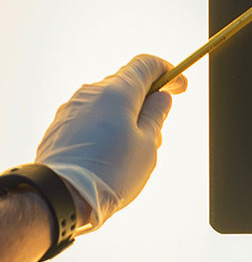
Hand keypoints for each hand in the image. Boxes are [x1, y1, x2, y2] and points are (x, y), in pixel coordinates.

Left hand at [35, 54, 186, 228]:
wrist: (61, 197)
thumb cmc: (111, 172)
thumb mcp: (148, 145)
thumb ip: (156, 115)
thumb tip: (161, 97)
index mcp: (118, 92)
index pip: (146, 64)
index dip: (167, 71)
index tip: (180, 87)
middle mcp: (92, 93)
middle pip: (127, 85)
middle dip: (147, 103)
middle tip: (157, 133)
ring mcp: (73, 108)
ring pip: (109, 104)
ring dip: (126, 118)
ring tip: (131, 154)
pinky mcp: (60, 126)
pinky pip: (91, 118)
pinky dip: (106, 129)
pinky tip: (108, 158)